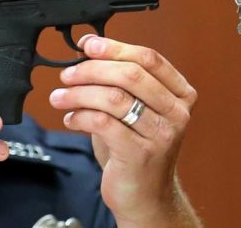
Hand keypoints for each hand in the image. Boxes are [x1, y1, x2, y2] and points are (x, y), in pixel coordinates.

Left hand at [49, 35, 200, 226]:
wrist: (146, 195)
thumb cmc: (136, 149)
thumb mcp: (134, 109)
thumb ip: (118, 81)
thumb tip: (88, 49)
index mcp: (180, 94)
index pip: (148, 58)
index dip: (114, 47)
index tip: (88, 45)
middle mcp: (176, 113)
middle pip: (130, 74)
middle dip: (91, 69)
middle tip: (67, 74)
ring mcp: (161, 134)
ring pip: (113, 98)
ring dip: (79, 93)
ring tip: (60, 97)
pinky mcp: (140, 154)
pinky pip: (102, 123)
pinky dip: (80, 117)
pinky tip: (71, 119)